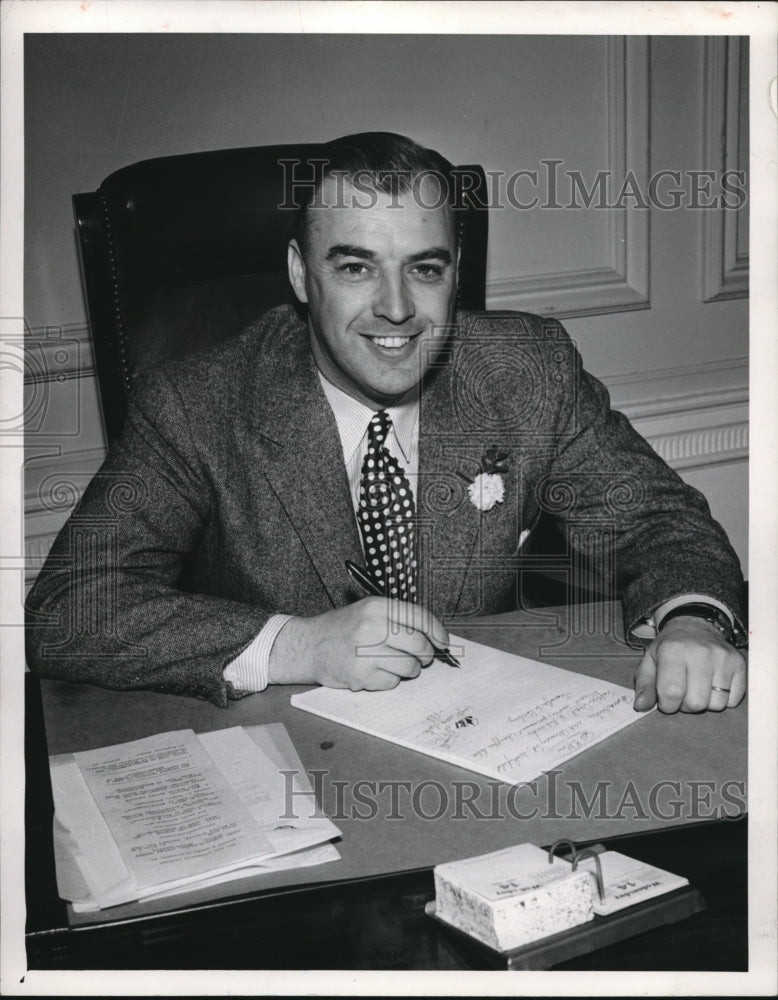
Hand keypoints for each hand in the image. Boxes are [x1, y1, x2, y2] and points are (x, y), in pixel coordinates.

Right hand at [268, 598, 448, 690]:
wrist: (309, 646)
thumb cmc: (343, 629)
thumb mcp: (368, 611)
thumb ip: (398, 619)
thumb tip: (434, 636)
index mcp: (376, 607)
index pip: (419, 617)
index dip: (437, 631)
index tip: (443, 642)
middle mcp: (372, 627)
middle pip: (419, 645)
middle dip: (426, 655)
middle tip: (421, 657)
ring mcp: (365, 652)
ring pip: (410, 667)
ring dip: (409, 670)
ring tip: (394, 664)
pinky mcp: (361, 675)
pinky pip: (392, 682)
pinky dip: (390, 680)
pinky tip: (376, 672)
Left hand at [633, 616, 746, 712]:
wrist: (694, 627)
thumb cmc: (670, 648)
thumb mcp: (650, 661)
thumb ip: (644, 685)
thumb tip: (640, 706)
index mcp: (673, 650)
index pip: (672, 693)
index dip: (667, 704)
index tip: (666, 699)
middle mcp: (700, 652)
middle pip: (696, 703)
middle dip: (686, 706)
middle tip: (683, 693)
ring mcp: (723, 658)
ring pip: (717, 704)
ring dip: (705, 703)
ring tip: (697, 688)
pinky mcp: (739, 664)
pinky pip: (734, 700)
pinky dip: (723, 699)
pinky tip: (713, 684)